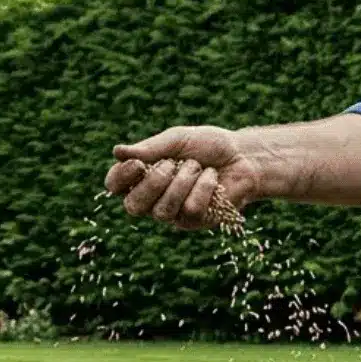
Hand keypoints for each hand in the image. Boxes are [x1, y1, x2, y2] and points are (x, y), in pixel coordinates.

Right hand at [104, 126, 263, 229]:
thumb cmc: (209, 146)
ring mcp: (172, 214)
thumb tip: (116, 151)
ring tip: (198, 167)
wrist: (245, 156)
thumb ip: (149, 148)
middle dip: (152, 184)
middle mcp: (152, 199)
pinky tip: (213, 179)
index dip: (120, 178)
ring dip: (183, 182)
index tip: (136, 163)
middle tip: (170, 165)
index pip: (115, 185)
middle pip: (133, 206)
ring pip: (162, 210)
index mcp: (142, 176)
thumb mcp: (178, 139)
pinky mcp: (194, 222)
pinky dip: (204, 187)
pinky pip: (190, 209)